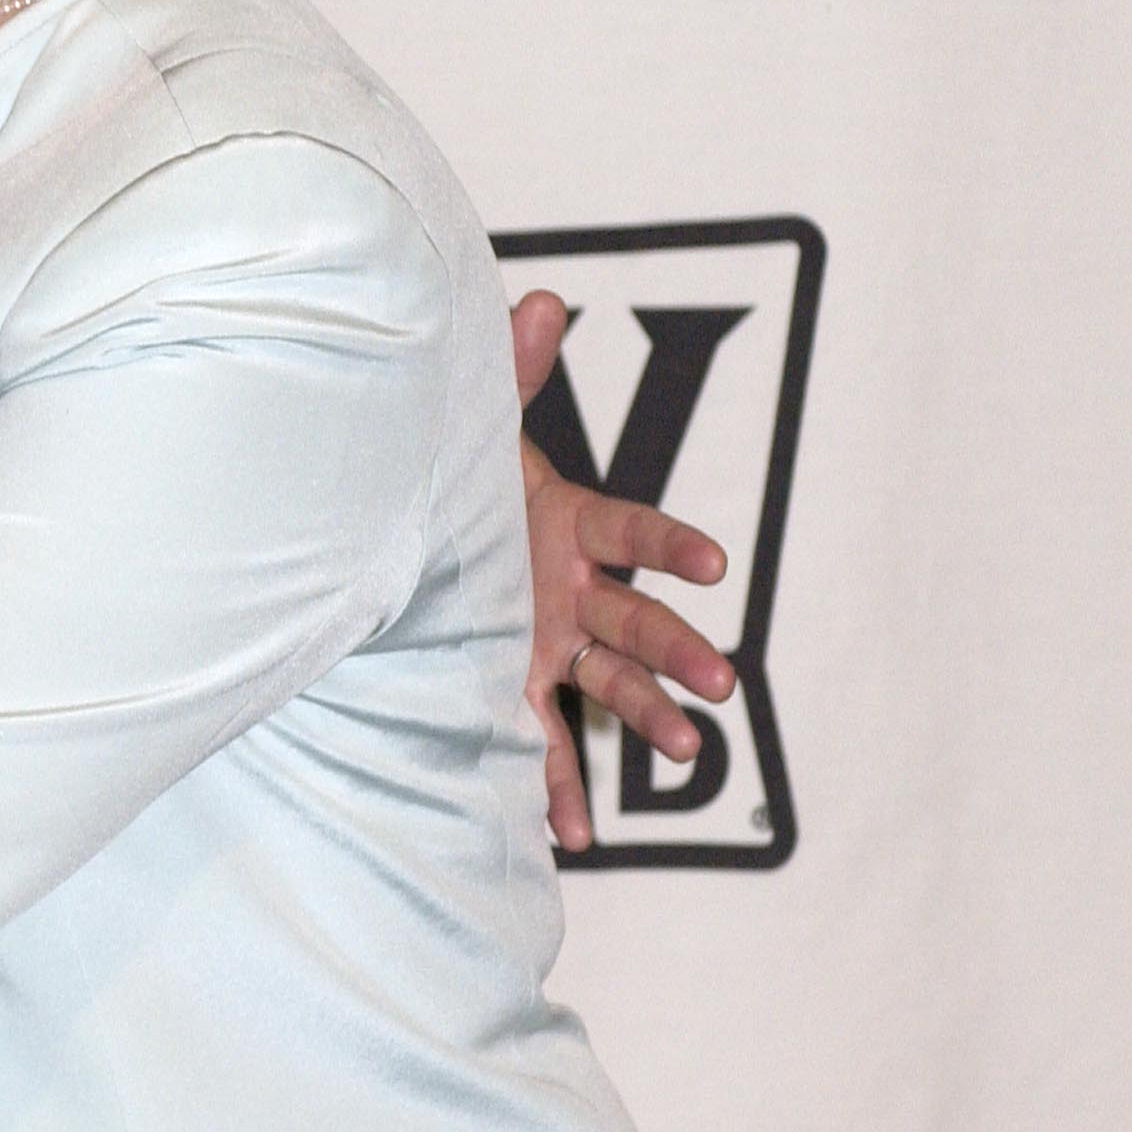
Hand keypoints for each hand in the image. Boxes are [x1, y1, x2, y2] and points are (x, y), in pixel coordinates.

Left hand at [511, 290, 739, 852]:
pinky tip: (571, 834)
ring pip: (612, 685)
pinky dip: (559, 788)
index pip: (633, 529)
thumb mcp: (474, 425)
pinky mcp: (514, 684)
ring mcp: (551, 642)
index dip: (672, 544)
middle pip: (638, 621)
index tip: (715, 563)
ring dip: (650, 718)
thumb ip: (508, 370)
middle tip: (722, 681)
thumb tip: (538, 297)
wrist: (410, 527)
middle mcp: (572, 590)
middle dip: (680, 650)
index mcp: (568, 523)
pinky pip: (544, 741)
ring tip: (684, 752)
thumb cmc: (457, 473)